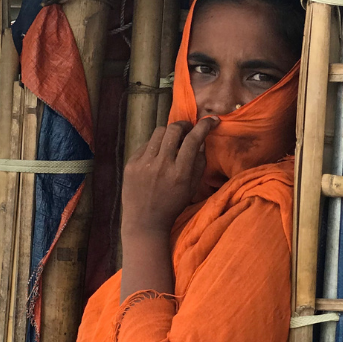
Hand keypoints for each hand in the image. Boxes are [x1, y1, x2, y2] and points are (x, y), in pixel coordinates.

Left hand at [121, 118, 218, 238]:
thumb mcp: (192, 186)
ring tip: (173, 140)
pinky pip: (146, 145)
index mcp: (180, 173)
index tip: (211, 120)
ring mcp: (143, 164)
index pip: (193, 139)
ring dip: (169, 132)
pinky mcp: (131, 164)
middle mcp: (161, 165)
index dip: (204, 125)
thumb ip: (199, 162)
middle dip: (184, 125)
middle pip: (173, 130)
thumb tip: (201, 140)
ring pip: (158, 133)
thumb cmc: (173, 204)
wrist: (144, 221)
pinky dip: (155, 145)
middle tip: (188, 129)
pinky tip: (158, 154)